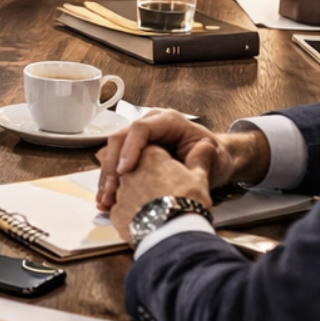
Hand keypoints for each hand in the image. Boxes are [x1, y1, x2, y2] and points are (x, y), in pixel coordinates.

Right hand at [94, 110, 268, 210]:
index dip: (130, 149)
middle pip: (120, 139)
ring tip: (105, 199)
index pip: (141, 128)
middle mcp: (150, 125)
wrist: (215, 159)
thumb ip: (204, 156)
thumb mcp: (213, 156)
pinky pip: (116, 163)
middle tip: (110, 190)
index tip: (125, 172)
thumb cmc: (214, 155)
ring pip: (112, 152)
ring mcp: (140, 138)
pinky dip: (110, 182)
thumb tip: (204, 149)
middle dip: (112, 166)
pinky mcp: (134, 152)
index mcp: (168, 121)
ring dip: (107, 177)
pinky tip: (107, 198)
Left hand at [106, 145, 214, 243]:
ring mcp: (120, 191)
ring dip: (125, 188)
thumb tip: (207, 146)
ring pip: (116, 184)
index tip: (162, 162)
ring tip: (144, 200)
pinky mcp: (116, 211)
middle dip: (129, 166)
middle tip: (148, 178)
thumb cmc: (186, 204)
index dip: (154, 154)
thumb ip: (200, 159)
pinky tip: (139, 215)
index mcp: (150, 156)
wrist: (172, 234)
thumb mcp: (199, 178)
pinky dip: (125, 209)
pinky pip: (117, 206)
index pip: (146, 146)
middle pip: (124, 161)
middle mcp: (130, 171)